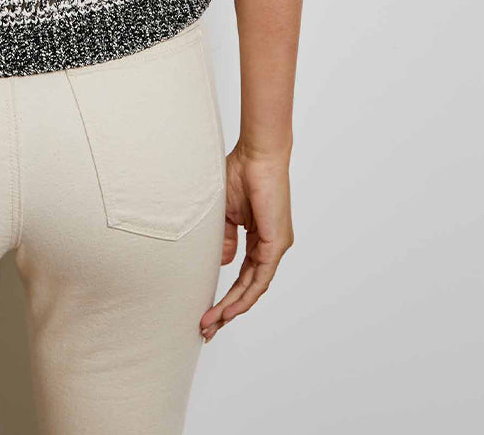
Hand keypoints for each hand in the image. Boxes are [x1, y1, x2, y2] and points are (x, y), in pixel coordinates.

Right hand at [200, 144, 294, 341]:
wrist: (257, 154)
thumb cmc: (240, 173)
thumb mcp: (225, 213)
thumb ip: (224, 239)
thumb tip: (222, 263)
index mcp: (259, 238)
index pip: (243, 276)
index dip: (225, 296)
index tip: (207, 313)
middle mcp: (270, 246)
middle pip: (248, 288)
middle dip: (226, 310)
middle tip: (207, 329)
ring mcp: (275, 246)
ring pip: (254, 287)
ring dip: (233, 307)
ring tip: (212, 323)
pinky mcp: (276, 242)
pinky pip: (261, 277)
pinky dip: (245, 295)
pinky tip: (230, 308)